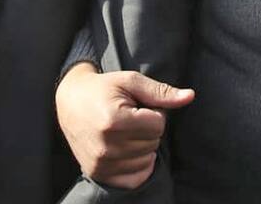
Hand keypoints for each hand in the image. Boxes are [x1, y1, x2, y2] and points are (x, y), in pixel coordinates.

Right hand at [56, 63, 193, 188]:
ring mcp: (101, 163)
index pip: (158, 124)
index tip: (137, 106)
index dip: (153, 112)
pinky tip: (126, 149)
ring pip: (148, 160)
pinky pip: (135, 178)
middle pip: (154, 142)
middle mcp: (106, 146)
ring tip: (125, 131)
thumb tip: (190, 96)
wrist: (70, 101)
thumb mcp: (130, 82)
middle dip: (148, 129)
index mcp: (114, 120)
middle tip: (130, 117)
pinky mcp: (98, 174)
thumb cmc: (103, 88)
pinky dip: (138, 165)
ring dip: (142, 146)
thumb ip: (161, 92)